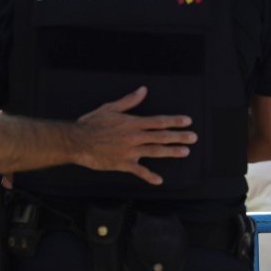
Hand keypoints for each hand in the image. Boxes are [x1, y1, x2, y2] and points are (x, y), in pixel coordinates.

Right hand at [73, 86, 196, 184]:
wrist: (76, 141)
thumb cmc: (92, 124)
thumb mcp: (110, 108)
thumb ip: (129, 101)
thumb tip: (143, 90)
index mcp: (133, 123)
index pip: (159, 121)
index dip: (175, 121)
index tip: (187, 121)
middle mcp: (135, 137)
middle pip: (162, 136)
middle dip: (179, 136)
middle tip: (193, 138)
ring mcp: (130, 151)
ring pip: (155, 152)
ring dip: (172, 152)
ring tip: (185, 152)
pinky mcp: (122, 164)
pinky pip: (139, 171)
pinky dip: (149, 176)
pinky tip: (159, 180)